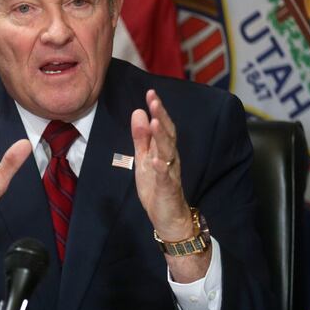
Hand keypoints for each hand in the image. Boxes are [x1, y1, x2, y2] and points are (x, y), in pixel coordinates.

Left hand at [131, 90, 209, 282]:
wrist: (168, 217)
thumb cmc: (157, 186)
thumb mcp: (144, 159)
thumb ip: (141, 137)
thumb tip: (138, 111)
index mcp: (163, 150)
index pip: (162, 126)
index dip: (157, 110)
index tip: (150, 93)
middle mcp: (170, 158)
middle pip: (168, 134)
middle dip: (161, 116)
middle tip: (154, 99)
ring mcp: (170, 173)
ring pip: (168, 152)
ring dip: (162, 137)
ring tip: (155, 122)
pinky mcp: (168, 189)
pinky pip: (166, 177)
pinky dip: (161, 167)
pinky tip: (156, 159)